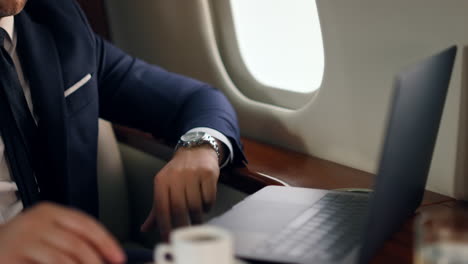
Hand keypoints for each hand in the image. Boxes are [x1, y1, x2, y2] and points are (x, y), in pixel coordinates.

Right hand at [0, 202, 124, 263]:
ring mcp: (24, 239)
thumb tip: (106, 254)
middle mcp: (37, 221)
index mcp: (50, 211)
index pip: (86, 224)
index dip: (106, 242)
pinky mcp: (13, 256)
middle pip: (78, 244)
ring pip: (64, 260)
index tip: (119, 258)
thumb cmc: (23, 244)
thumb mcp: (49, 233)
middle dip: (95, 262)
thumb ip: (74, 239)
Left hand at [141, 144, 220, 239]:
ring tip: (197, 219)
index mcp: (161, 181)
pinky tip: (205, 204)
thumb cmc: (178, 173)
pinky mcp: (208, 173)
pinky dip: (208, 206)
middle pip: (178, 208)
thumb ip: (156, 209)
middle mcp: (176, 176)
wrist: (196, 150)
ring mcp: (193, 173)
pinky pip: (209, 197)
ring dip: (197, 217)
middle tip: (187, 235)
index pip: (161, 208)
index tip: (169, 240)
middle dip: (183, 225)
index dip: (164, 226)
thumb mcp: (164, 186)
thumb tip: (145, 229)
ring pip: (195, 204)